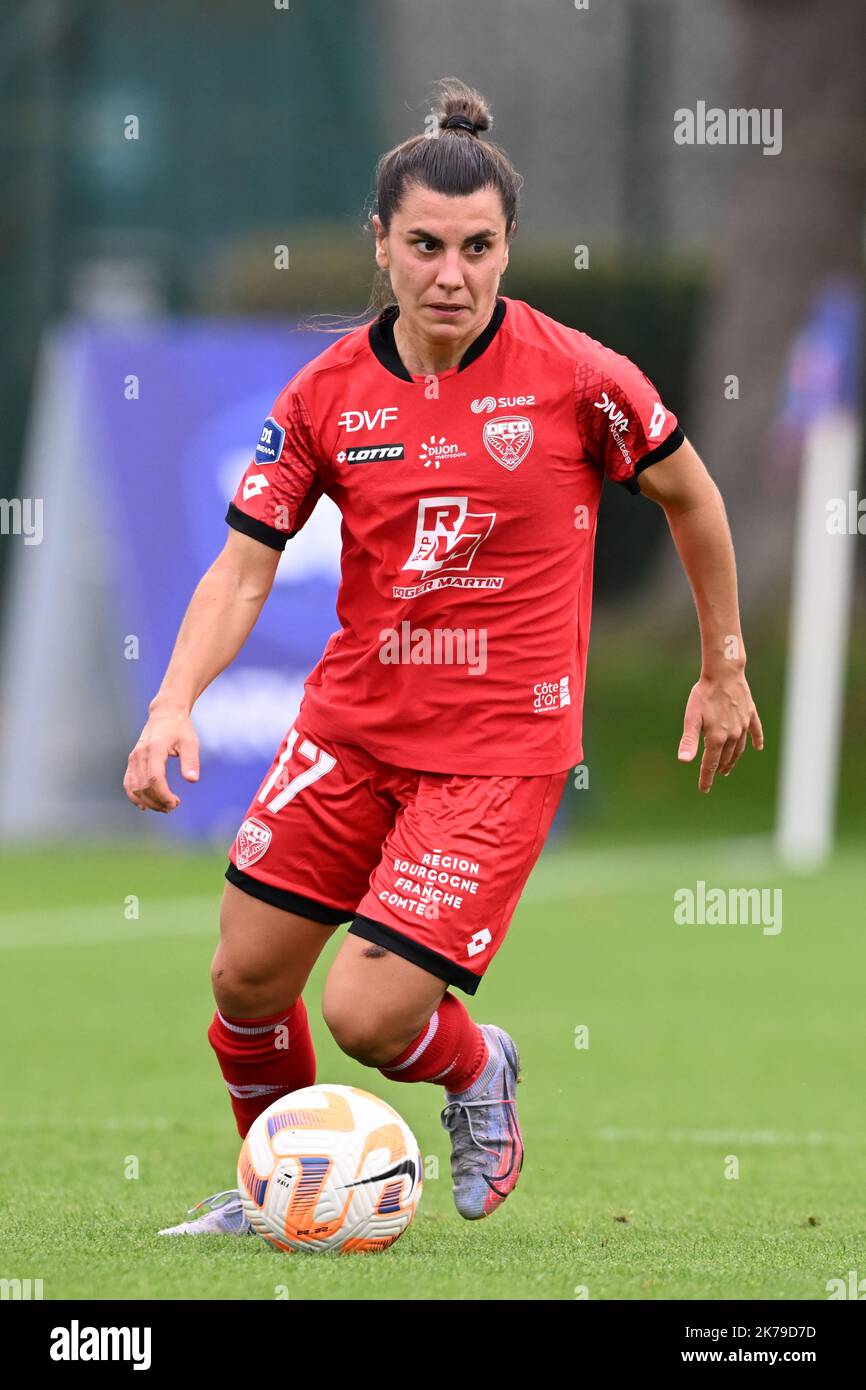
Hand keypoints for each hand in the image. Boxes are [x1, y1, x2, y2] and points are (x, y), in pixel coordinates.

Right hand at [123, 707, 199, 812]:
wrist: (165, 715)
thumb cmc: (180, 729)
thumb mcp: (190, 742)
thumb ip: (191, 760)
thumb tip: (192, 780)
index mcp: (154, 749)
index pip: (154, 778)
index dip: (163, 795)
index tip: (176, 803)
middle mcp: (140, 754)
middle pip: (144, 786)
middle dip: (158, 801)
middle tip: (174, 806)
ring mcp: (133, 758)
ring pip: (135, 787)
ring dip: (148, 802)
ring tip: (165, 807)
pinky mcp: (131, 762)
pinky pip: (128, 783)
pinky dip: (134, 796)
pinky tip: (144, 806)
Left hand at [678, 669, 762, 792]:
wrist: (724, 673)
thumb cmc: (704, 694)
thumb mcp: (691, 718)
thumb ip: (689, 740)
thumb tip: (684, 761)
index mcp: (716, 738)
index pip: (710, 764)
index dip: (706, 778)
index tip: (703, 789)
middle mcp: (732, 735)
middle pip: (726, 757)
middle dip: (720, 768)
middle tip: (716, 774)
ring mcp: (743, 725)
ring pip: (739, 748)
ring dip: (734, 758)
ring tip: (729, 765)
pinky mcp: (750, 714)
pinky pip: (755, 731)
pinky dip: (757, 740)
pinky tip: (758, 747)